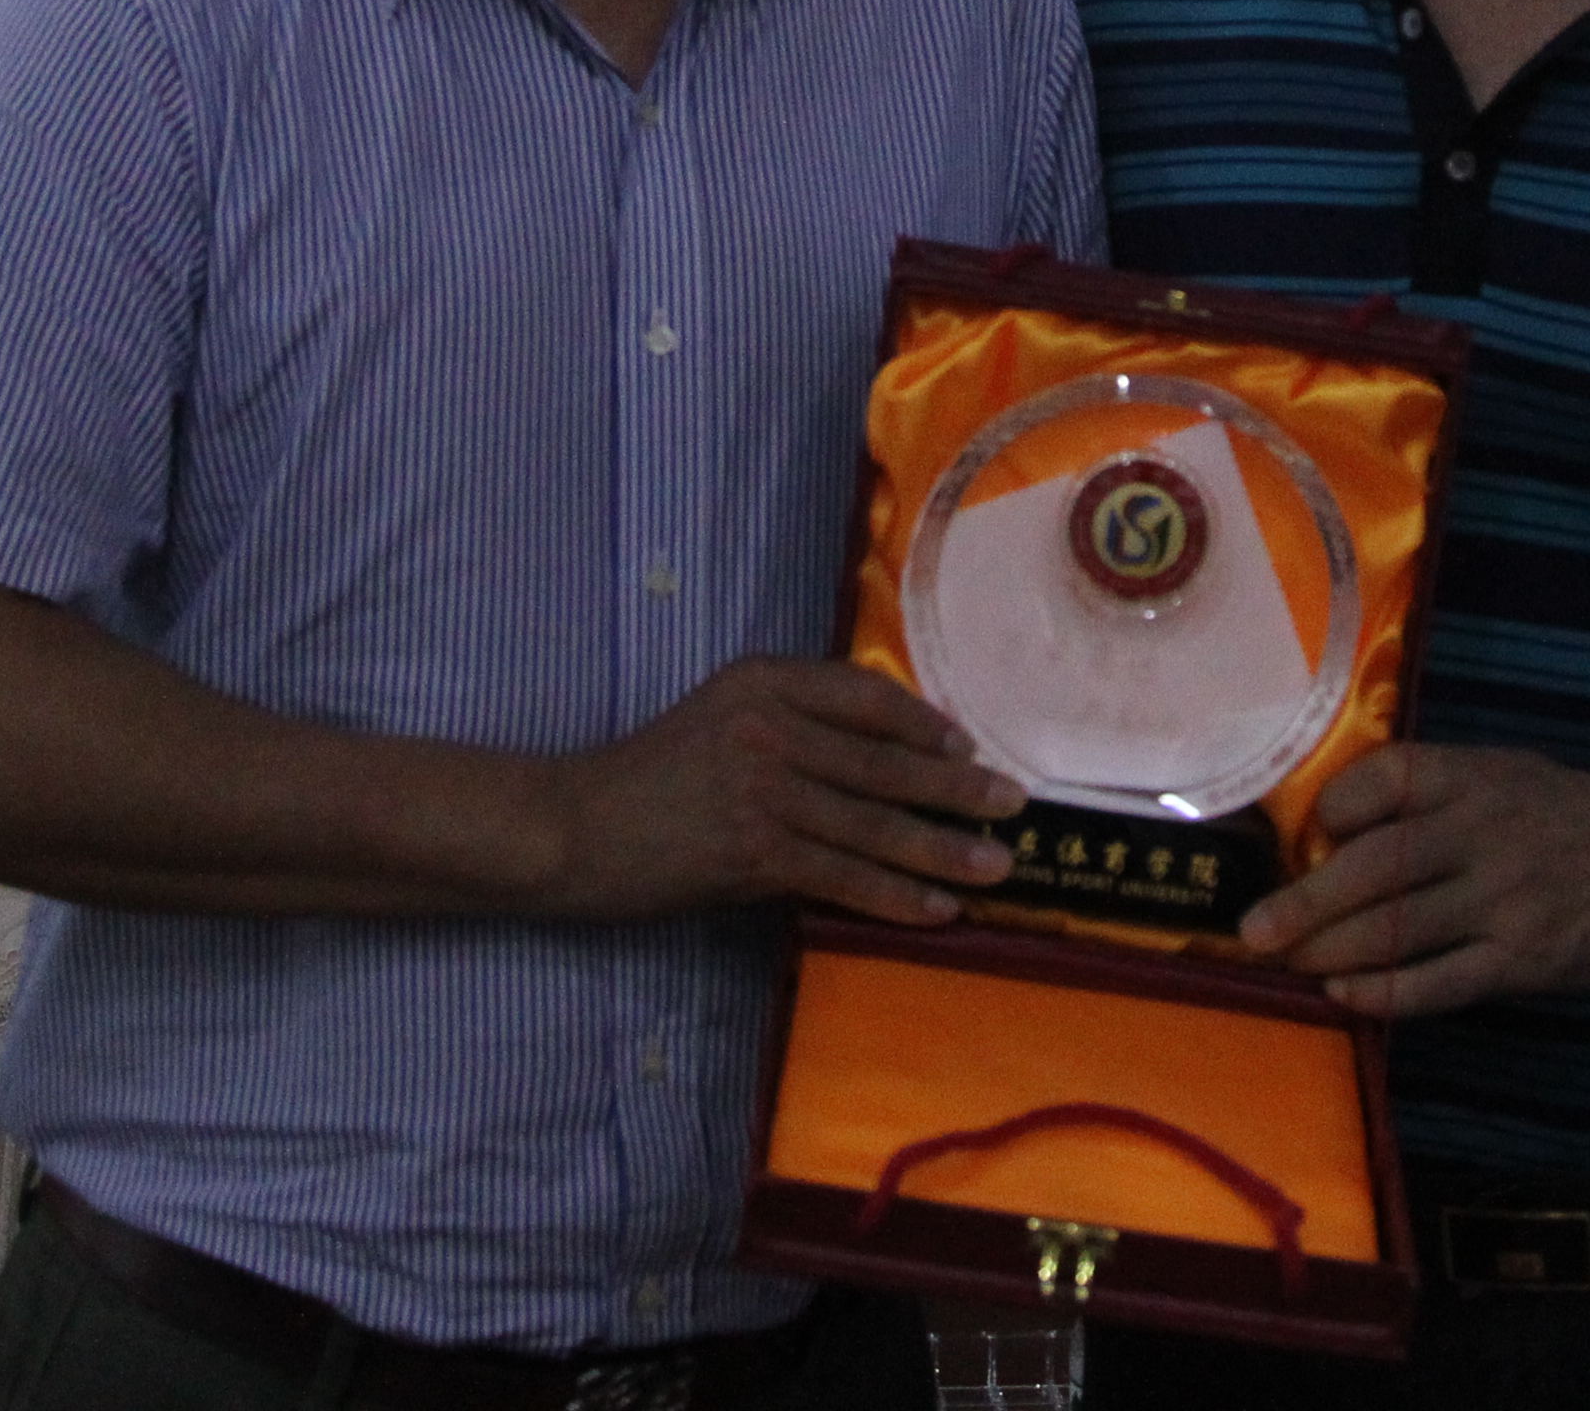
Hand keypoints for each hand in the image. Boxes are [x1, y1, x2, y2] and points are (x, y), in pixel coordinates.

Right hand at [539, 659, 1025, 927]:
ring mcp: (762, 786)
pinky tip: (936, 910)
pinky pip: (843, 875)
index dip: (924, 724)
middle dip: (956, 786)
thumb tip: (881, 756)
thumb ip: (790, 721)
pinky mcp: (753, 850)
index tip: (969, 745)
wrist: (573, 828)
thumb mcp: (719, 717)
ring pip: (873, 822)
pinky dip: (896, 895)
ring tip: (996, 866)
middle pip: (884, 759)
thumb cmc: (650, 778)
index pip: (865, 696)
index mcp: (763, 680)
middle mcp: (769, 724)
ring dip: (943, 849)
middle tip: (1015, 804)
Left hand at [1238, 743, 1589, 1015]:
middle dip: (1304, 904)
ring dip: (1330, 953)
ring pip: (1397, 932)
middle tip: (1253, 931)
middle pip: (1374, 870)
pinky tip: (1347, 995)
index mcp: (1473, 775)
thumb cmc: (1570, 816)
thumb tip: (1331, 832)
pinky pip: (1437, 982)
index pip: (1381, 782)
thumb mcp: (1503, 773)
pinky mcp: (1524, 959)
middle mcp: (1486, 831)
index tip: (1311, 838)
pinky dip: (1384, 993)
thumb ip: (1430, 793)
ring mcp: (1506, 899)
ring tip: (1288, 964)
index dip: (1333, 812)